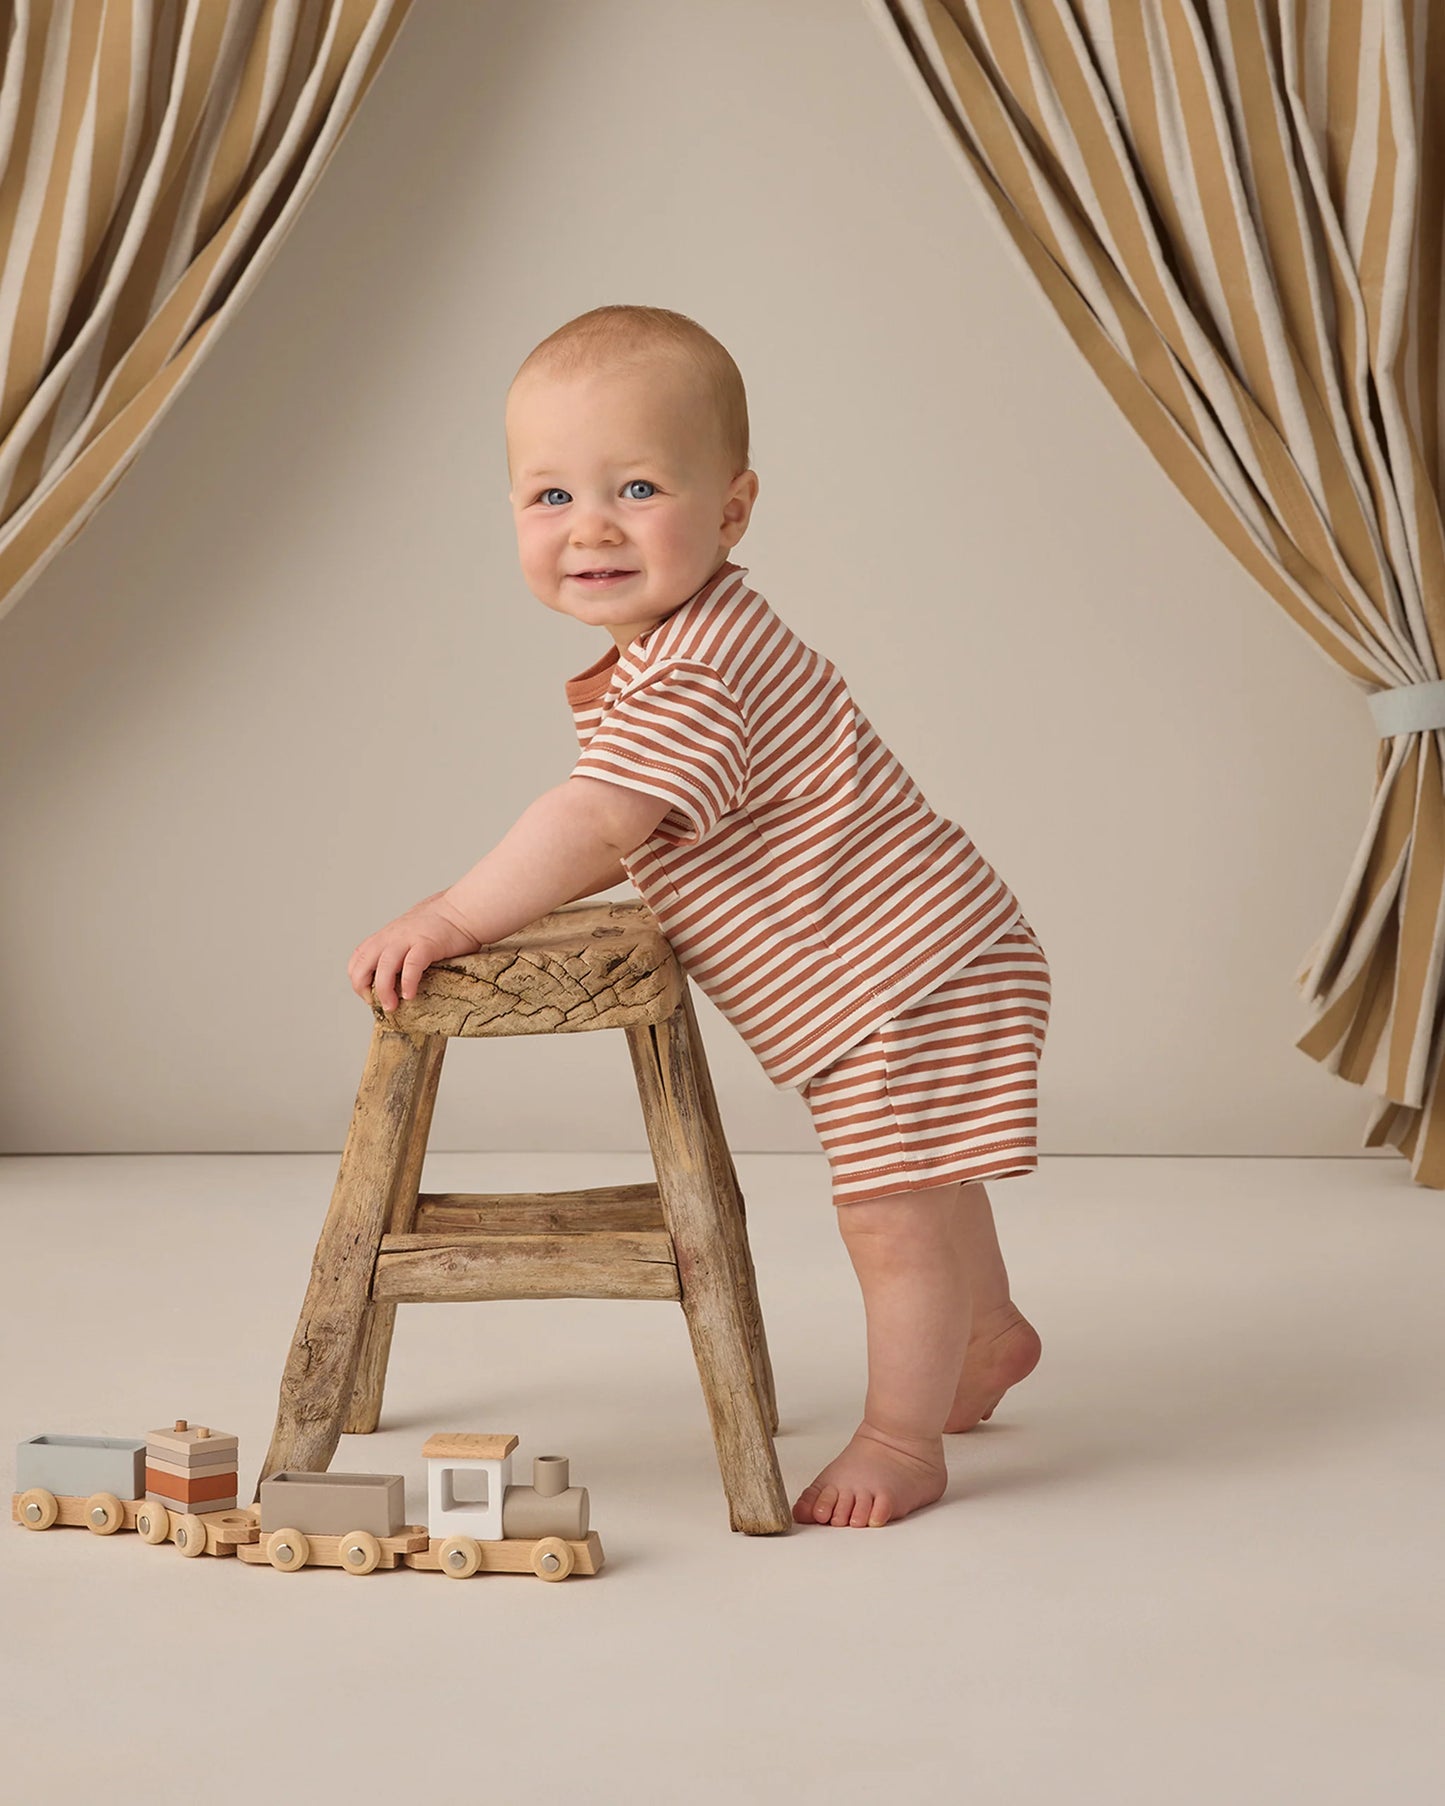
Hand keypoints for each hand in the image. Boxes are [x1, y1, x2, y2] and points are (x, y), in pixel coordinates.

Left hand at [348, 898, 483, 1012]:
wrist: (465, 909)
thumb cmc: (445, 924)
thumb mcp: (413, 932)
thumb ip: (403, 948)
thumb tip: (401, 972)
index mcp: (388, 935)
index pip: (358, 956)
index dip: (357, 978)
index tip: (368, 993)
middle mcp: (393, 936)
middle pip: (363, 963)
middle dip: (363, 987)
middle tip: (375, 1002)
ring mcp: (409, 939)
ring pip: (384, 967)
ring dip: (384, 990)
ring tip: (392, 1006)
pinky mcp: (427, 944)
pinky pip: (411, 966)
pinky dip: (407, 983)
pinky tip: (410, 995)